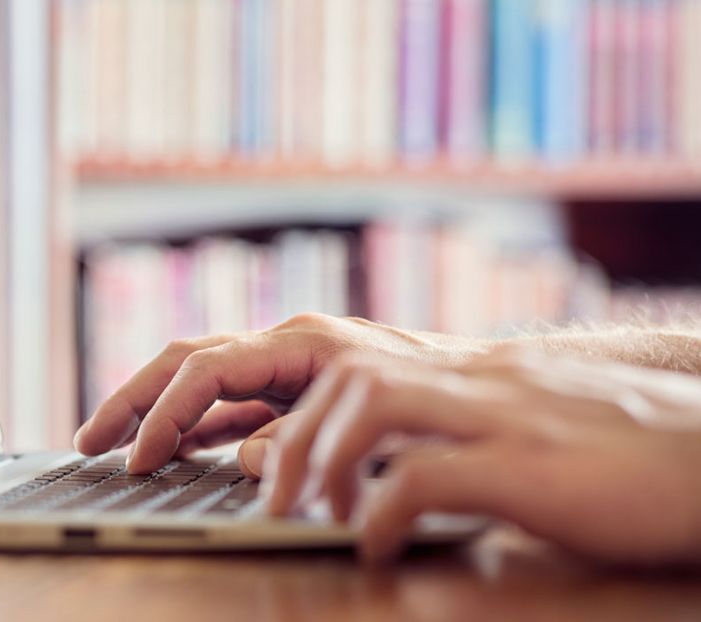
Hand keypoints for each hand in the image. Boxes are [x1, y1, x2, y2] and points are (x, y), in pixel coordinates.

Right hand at [73, 313, 487, 473]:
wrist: (484, 390)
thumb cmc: (440, 398)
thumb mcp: (374, 422)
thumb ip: (306, 438)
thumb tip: (245, 458)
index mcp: (301, 343)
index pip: (207, 369)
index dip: (165, 414)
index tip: (137, 458)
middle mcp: (285, 348)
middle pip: (186, 362)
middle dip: (133, 400)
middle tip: (88, 441)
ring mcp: (287, 370)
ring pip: (201, 383)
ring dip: (154, 413)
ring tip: (110, 445)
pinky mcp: (294, 394)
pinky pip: (228, 407)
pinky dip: (193, 428)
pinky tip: (170, 451)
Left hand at [262, 348, 700, 564]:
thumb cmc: (633, 458)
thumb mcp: (535, 433)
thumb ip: (469, 436)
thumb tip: (399, 469)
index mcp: (481, 376)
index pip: (364, 367)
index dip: (309, 413)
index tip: (286, 464)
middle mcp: (484, 383)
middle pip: (351, 376)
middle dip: (298, 436)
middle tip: (281, 497)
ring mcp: (507, 417)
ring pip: (373, 402)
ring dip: (328, 459)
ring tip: (320, 516)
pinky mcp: (534, 467)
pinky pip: (429, 475)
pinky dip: (384, 512)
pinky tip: (378, 547)